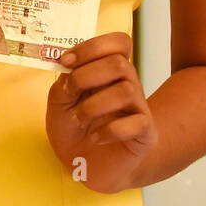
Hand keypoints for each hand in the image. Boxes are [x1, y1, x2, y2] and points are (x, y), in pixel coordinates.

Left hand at [46, 32, 157, 192]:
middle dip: (87, 77)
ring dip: (94, 106)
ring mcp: (139, 109)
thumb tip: (70, 64)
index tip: (66, 61)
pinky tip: (95, 137)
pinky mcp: (146, 134)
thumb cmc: (72, 126)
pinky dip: (110, 130)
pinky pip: (137, 122)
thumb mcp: (59, 98)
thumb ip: (66, 79)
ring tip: (79, 119)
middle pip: (120, 64)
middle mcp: (128, 85)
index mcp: (108, 71)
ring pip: (128, 91)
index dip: (93, 47)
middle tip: (70, 95)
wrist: (81, 164)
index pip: (119, 42)